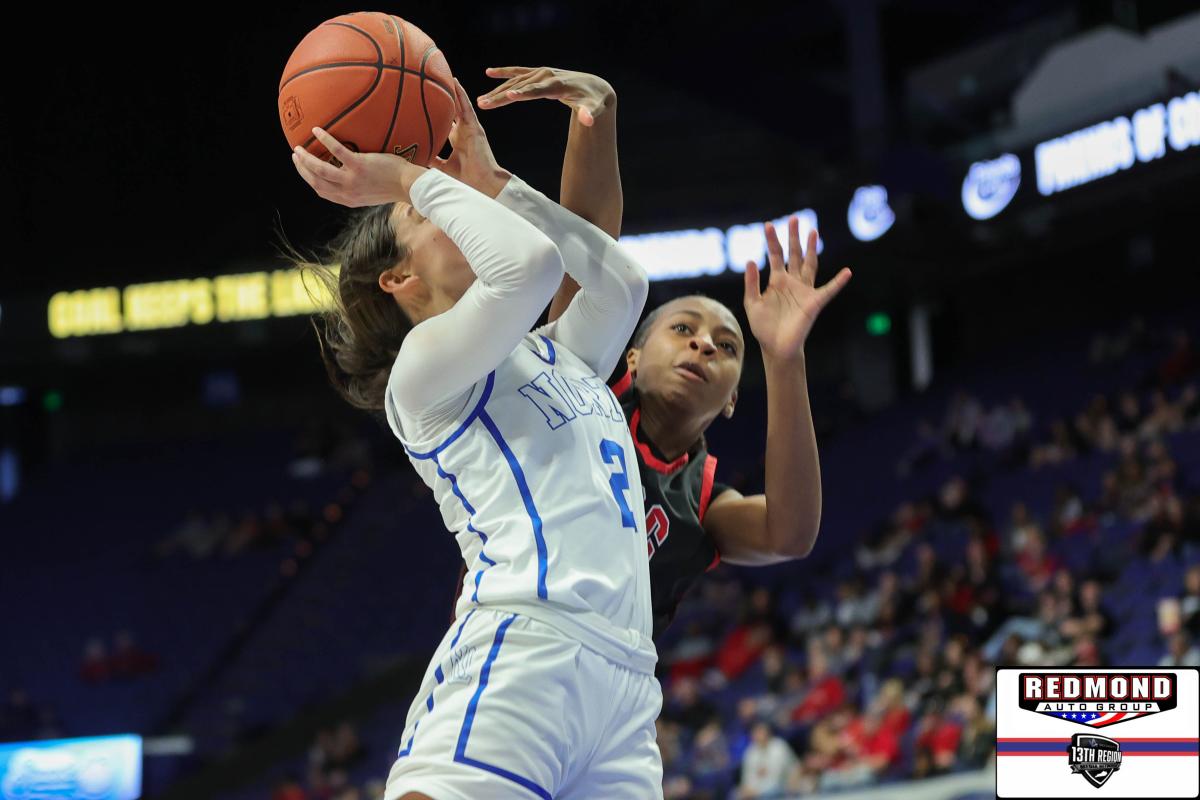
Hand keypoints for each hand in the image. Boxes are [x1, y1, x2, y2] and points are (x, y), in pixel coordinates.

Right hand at [292, 128, 424, 207]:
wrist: (409, 185)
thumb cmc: (393, 185)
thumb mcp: (370, 193)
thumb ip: (356, 188)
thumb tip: (346, 175)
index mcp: (349, 199)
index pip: (322, 192)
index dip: (309, 180)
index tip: (302, 169)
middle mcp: (347, 192)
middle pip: (316, 182)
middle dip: (302, 169)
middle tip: (296, 155)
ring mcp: (352, 180)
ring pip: (320, 169)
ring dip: (306, 158)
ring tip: (299, 147)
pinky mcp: (359, 166)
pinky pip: (336, 150)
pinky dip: (325, 139)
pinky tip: (317, 130)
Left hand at [432, 79, 510, 197]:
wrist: (482, 184)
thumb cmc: (465, 180)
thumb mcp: (442, 169)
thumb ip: (431, 161)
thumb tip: (415, 157)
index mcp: (457, 141)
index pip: (445, 123)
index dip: (437, 114)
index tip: (426, 105)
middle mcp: (463, 132)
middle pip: (452, 110)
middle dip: (444, 98)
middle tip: (433, 83)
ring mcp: (470, 128)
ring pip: (459, 105)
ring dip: (452, 90)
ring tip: (443, 74)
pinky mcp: (475, 127)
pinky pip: (467, 107)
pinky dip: (461, 94)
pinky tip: (455, 82)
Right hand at [476, 66, 614, 126]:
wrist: (594, 86)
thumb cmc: (593, 101)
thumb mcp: (594, 108)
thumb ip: (590, 114)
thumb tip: (589, 120)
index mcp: (557, 85)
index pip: (538, 90)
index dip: (524, 93)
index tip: (509, 96)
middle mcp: (547, 76)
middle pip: (521, 86)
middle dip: (502, 95)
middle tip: (483, 104)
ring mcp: (542, 73)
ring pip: (516, 81)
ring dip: (498, 90)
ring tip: (481, 101)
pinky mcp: (539, 73)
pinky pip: (519, 73)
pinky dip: (504, 72)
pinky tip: (489, 72)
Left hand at [743, 218, 851, 362]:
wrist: (776, 347)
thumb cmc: (764, 327)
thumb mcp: (752, 303)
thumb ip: (751, 283)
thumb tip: (751, 261)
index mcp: (777, 281)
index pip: (775, 255)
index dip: (772, 240)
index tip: (768, 225)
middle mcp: (792, 282)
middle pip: (794, 254)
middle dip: (794, 237)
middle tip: (794, 218)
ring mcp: (804, 291)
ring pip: (810, 264)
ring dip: (812, 249)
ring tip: (813, 232)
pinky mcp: (814, 303)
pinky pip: (829, 290)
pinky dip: (838, 282)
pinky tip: (847, 272)